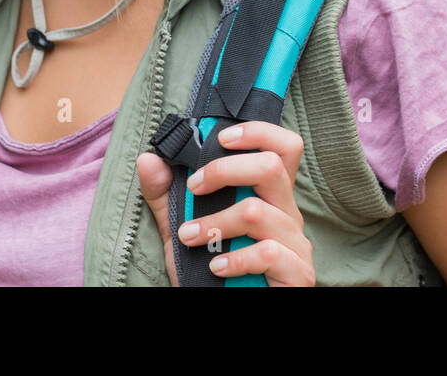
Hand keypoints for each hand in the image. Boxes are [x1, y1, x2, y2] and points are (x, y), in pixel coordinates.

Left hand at [137, 121, 314, 285]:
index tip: (221, 137)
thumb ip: (166, 197)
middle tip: (194, 187)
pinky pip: (267, 253)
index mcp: (270, 196)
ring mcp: (296, 243)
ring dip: (215, 224)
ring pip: (257, 212)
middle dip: (224, 169)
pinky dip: (234, 259)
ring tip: (190, 238)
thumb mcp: (181, 231)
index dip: (258, 132)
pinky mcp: (298, 273)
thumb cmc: (212, 272)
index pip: (283, 147)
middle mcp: (288, 213)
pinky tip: (216, 268)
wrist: (230, 313)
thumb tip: (148, 159)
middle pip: (271, 166)